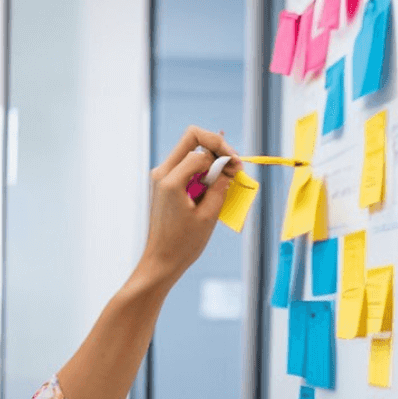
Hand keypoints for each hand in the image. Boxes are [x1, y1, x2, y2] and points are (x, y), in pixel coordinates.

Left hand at [137, 126, 242, 285]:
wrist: (161, 260)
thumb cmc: (183, 243)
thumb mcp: (208, 214)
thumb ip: (220, 185)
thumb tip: (229, 165)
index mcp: (170, 179)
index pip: (201, 149)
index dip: (223, 155)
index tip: (237, 169)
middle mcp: (162, 172)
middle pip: (191, 138)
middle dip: (217, 145)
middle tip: (234, 162)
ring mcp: (161, 177)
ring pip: (189, 149)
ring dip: (211, 158)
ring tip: (228, 175)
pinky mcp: (164, 184)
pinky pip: (186, 165)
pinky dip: (203, 169)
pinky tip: (216, 181)